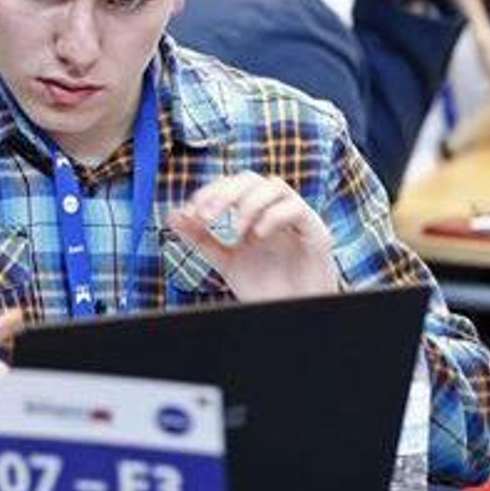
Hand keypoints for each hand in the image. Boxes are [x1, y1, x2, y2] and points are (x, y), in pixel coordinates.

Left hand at [166, 173, 339, 301]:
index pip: (231, 185)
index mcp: (254, 213)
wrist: (289, 311)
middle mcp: (274, 210)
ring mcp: (296, 219)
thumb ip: (201, 238)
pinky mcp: (316, 232)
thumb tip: (173, 216)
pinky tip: (257, 236)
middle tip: (206, 216)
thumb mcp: (224, 260)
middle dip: (224, 193)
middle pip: (251, 179)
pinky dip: (273, 217)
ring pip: (275, 185)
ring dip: (248, 203)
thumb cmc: (264, 287)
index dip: (209, 192)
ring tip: (235, 231)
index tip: (190, 212)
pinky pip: (296, 209)